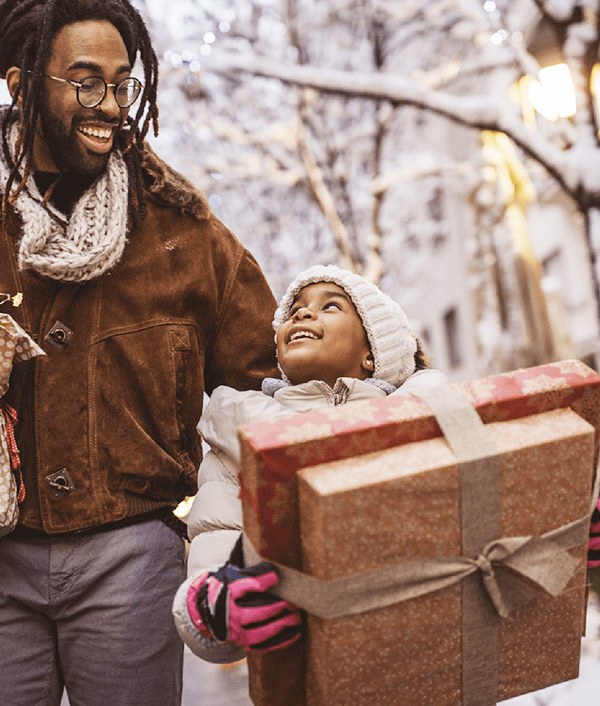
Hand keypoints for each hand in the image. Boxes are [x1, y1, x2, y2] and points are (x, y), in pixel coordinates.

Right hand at [187, 562, 301, 652]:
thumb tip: (273, 561)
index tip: (275, 577)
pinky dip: (281, 641)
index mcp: (228, 592)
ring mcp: (236, 632)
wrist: (209, 609)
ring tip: (296, 618)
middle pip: (254, 613)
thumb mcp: (234, 573)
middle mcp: (230, 614)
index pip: (243, 587)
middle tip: (292, 602)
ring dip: (281, 625)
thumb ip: (252, 569)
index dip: (260, 582)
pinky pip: (264, 646)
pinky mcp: (243, 643)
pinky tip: (296, 632)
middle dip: (275, 608)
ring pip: (260, 633)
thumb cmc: (228, 586)